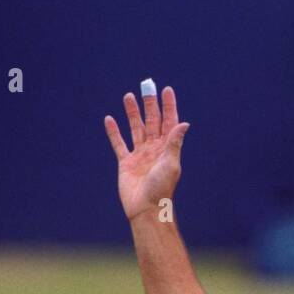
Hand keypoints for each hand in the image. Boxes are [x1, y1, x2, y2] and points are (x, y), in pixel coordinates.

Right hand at [104, 84, 189, 222]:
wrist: (146, 208)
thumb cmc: (161, 189)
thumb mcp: (171, 164)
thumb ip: (174, 143)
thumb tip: (184, 123)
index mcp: (167, 149)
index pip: (168, 122)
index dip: (168, 106)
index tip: (166, 90)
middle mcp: (154, 149)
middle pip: (152, 121)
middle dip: (150, 104)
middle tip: (147, 86)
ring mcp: (140, 155)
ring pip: (136, 128)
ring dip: (132, 113)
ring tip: (128, 96)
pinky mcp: (126, 163)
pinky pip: (119, 144)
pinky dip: (114, 132)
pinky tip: (110, 119)